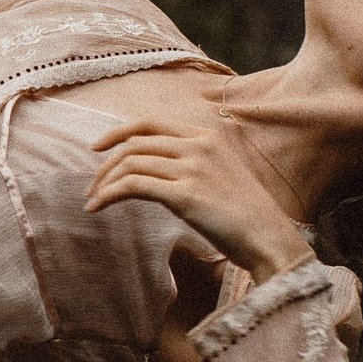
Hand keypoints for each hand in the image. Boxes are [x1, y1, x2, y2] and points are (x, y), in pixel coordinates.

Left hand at [84, 115, 313, 284]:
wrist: (269, 237)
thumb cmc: (247, 214)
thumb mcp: (222, 174)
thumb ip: (193, 163)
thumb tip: (151, 171)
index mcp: (208, 136)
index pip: (150, 124)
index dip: (118, 132)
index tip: (97, 148)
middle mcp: (199, 145)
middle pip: (135, 144)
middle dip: (106, 165)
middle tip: (93, 187)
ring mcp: (193, 168)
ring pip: (130, 164)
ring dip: (104, 183)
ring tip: (94, 201)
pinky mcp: (186, 195)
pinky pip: (133, 186)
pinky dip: (110, 195)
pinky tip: (99, 208)